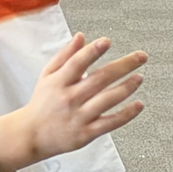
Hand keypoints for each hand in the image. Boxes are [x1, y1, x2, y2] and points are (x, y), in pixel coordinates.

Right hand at [0, 35, 145, 171]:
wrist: (32, 135)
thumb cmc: (42, 102)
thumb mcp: (47, 76)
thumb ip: (65, 56)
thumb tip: (81, 36)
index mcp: (58, 82)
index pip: (76, 63)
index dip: (92, 51)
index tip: (106, 41)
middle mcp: (69, 98)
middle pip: (99, 79)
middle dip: (123, 66)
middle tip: (141, 57)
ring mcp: (79, 116)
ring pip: (108, 99)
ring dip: (127, 87)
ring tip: (140, 77)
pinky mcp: (87, 133)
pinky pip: (111, 122)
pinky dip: (127, 114)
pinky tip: (138, 104)